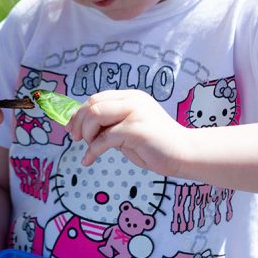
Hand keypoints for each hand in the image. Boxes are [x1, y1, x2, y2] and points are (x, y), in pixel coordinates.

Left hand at [65, 90, 189, 177]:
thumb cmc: (156, 145)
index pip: (97, 98)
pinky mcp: (137, 129)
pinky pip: (105, 138)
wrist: (185, 153)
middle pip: (93, 103)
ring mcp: (136, 112)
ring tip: (89, 147)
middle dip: (79, 121)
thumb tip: (84, 129)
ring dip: (87, 133)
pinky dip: (93, 150)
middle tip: (77, 138)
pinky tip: (89, 160)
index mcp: (131, 97)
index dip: (79, 113)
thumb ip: (112, 125)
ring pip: (96, 115)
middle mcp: (132, 100)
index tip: (72, 129)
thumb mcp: (129, 130)